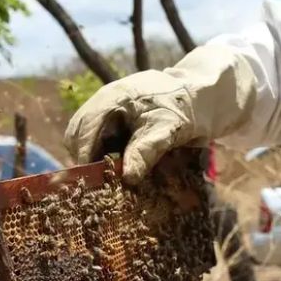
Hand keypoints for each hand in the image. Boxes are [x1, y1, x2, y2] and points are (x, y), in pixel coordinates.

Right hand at [64, 45, 256, 182]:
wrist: (202, 95)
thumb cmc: (185, 108)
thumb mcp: (168, 130)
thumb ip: (146, 150)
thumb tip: (128, 177)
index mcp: (112, 98)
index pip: (83, 129)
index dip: (83, 158)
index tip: (89, 184)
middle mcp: (104, 102)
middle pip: (78, 135)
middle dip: (86, 160)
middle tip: (100, 186)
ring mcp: (108, 110)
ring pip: (86, 139)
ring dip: (94, 160)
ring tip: (109, 181)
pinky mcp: (115, 120)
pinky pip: (100, 139)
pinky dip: (104, 156)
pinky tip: (118, 171)